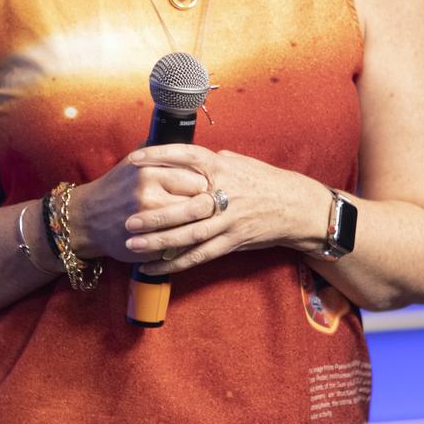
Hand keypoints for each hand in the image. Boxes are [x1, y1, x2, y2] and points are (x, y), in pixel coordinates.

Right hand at [73, 149, 210, 261]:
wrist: (86, 218)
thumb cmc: (115, 187)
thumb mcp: (133, 162)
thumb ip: (160, 153)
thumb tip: (188, 142)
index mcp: (150, 172)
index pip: (197, 178)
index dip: (206, 185)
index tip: (208, 188)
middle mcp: (149, 196)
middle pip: (198, 202)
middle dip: (206, 205)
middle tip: (210, 206)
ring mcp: (147, 223)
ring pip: (191, 225)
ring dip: (198, 224)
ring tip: (200, 221)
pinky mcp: (146, 245)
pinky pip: (178, 246)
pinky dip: (185, 243)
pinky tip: (185, 236)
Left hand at [122, 145, 330, 273]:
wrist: (296, 206)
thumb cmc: (263, 181)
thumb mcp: (236, 163)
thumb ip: (208, 163)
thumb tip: (180, 159)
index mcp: (222, 167)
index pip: (185, 156)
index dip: (158, 156)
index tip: (133, 159)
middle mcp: (224, 193)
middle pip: (184, 204)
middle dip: (154, 213)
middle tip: (126, 218)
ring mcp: (229, 220)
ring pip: (190, 234)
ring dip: (159, 242)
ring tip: (133, 245)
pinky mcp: (233, 241)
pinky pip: (201, 255)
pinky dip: (177, 262)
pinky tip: (156, 267)